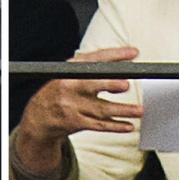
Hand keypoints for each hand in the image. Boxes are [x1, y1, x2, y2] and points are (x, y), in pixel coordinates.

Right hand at [14, 47, 143, 174]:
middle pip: (92, 85)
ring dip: (122, 110)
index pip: (93, 59)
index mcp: (69, 71)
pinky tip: (129, 126)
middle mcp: (68, 87)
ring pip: (100, 109)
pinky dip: (115, 126)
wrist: (39, 116)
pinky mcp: (74, 122)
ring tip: (139, 110)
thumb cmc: (62, 91)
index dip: (114, 55)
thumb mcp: (70, 74)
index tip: (133, 53)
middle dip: (109, 84)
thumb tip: (127, 59)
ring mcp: (71, 106)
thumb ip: (93, 66)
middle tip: (126, 85)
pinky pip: (98, 125)